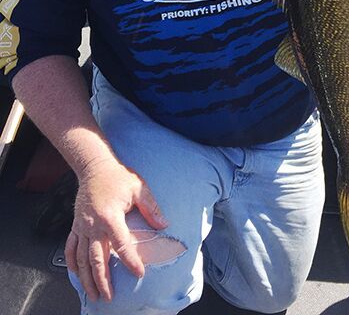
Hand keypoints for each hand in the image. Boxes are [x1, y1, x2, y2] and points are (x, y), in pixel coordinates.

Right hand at [65, 158, 167, 302]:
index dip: (131, 261)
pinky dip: (72, 263)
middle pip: (96, 258)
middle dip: (103, 280)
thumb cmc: (117, 176)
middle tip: (109, 296)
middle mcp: (93, 225)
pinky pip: (70, 248)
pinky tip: (77, 274)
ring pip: (82, 258)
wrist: (94, 166)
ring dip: (87, 278)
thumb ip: (151, 208)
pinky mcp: (75, 225)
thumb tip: (164, 224)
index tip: (139, 273)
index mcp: (110, 216)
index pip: (122, 245)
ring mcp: (82, 226)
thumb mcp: (138, 188)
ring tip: (93, 293)